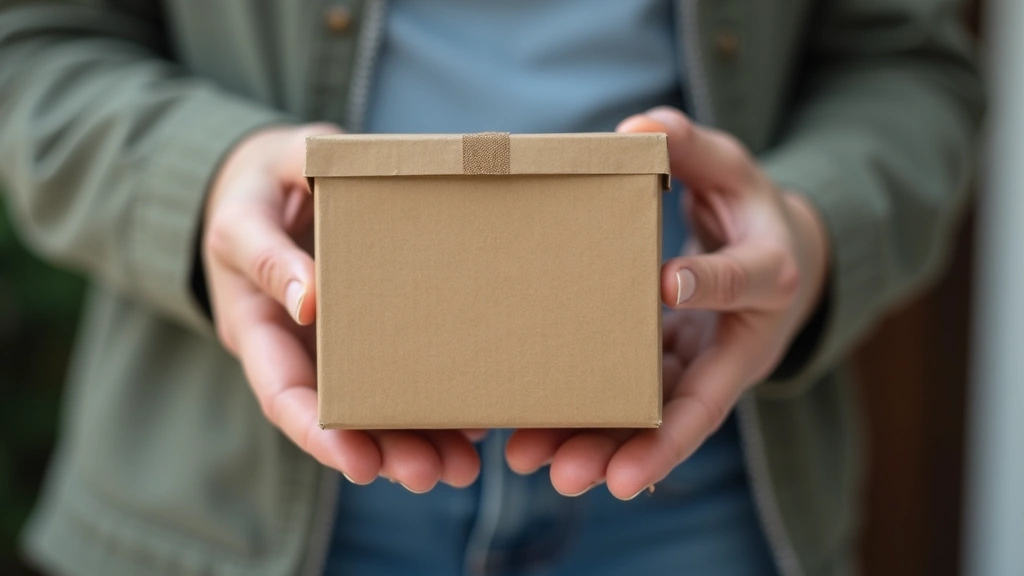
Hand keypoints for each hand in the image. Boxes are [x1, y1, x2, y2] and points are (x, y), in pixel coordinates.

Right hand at [203, 124, 479, 491]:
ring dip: (416, 441)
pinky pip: (401, 372)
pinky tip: (474, 422)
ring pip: (374, 407)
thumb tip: (306, 301)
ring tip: (463, 469)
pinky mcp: (372, 328)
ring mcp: (337, 343)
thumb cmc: (259, 184)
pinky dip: (433, 401)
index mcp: (257, 323)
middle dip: (382, 453)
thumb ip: (269, 248)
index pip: (282, 394)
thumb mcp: (252, 206)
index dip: (318, 434)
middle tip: (430, 474)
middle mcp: (298, 348)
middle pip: (337, 417)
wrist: (274, 178)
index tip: (358, 462)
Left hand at [505, 107, 829, 498]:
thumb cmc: (749, 206)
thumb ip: (691, 146)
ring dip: (607, 450)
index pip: (745, 276)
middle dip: (643, 440)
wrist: (779, 254)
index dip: (711, 280)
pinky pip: (642, 409)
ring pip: (663, 419)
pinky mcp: (680, 373)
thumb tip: (637, 125)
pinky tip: (545, 452)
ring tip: (548, 471)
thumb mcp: (730, 166)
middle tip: (582, 470)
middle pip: (699, 398)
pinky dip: (600, 431)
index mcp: (770, 271)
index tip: (669, 281)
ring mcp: (711, 364)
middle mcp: (744, 336)